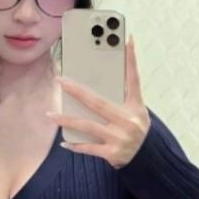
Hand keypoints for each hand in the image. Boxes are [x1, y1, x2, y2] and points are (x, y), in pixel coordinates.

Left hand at [46, 35, 150, 168]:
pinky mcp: (112, 153)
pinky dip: (76, 145)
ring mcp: (119, 137)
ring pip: (88, 125)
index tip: (126, 39)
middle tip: (60, 81)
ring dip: (67, 120)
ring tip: (51, 115)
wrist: (147, 159)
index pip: (133, 79)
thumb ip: (120, 99)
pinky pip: (89, 148)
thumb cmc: (136, 130)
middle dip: (77, 91)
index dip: (131, 59)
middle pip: (98, 102)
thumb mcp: (136, 112)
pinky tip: (63, 142)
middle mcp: (128, 121)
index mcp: (135, 107)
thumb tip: (93, 86)